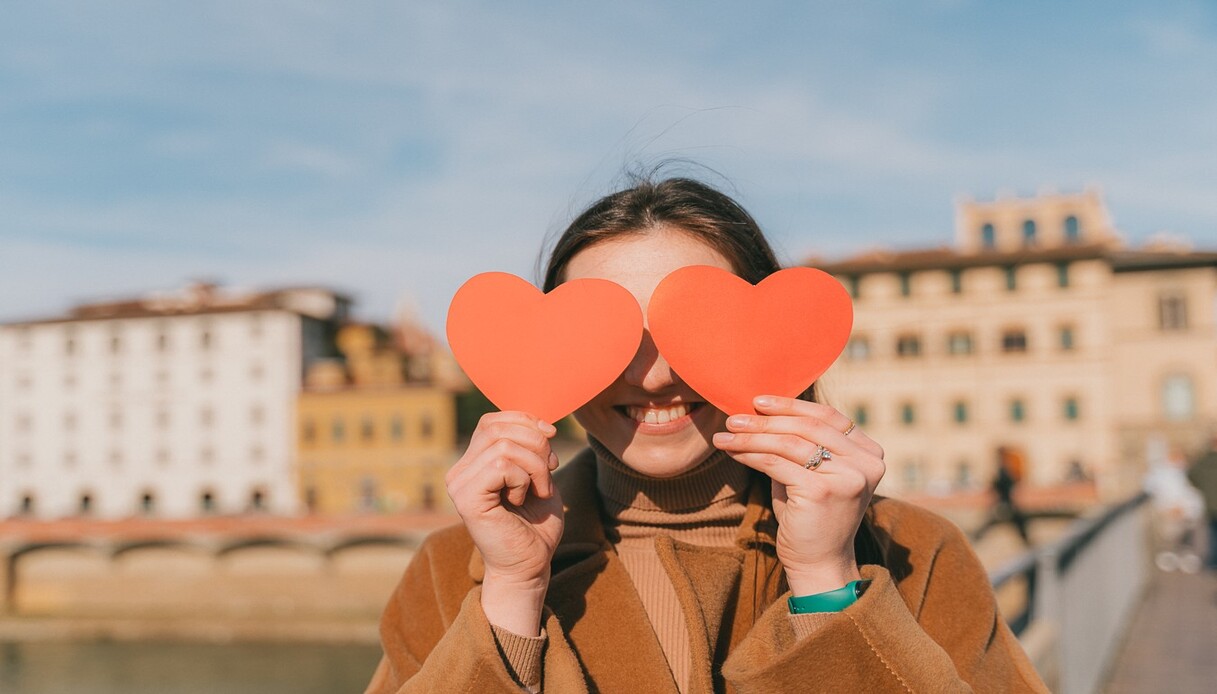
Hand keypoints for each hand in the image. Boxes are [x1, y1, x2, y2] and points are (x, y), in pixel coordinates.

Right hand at [445, 411, 564, 634]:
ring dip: (535, 466)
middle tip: (549, 471)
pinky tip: (522, 499)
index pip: (492, 421)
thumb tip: (541, 424)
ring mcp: (459, 485)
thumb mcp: (538, 475)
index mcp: (473, 463)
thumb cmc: (535, 525)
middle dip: (536, 444)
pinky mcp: (467, 499)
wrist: (530, 566)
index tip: (550, 438)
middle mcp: (459, 471)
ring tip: (538, 490)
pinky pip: (501, 465)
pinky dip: (523, 478)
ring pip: (504, 446)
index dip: (525, 421)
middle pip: (499, 429)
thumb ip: (533, 447)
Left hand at [712, 395, 884, 595]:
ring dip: (752, 436)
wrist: (818, 563)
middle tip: (734, 418)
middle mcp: (865, 463)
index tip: (759, 401)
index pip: (828, 417)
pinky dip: (750, 454)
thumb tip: (764, 408)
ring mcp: (847, 477)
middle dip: (766, 420)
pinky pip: (776, 463)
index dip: (791, 406)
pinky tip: (732, 451)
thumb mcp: (813, 472)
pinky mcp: (823, 491)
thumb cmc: (810, 515)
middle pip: (807, 427)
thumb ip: (802, 442)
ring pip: (789, 444)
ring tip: (725, 435)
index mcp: (870, 453)